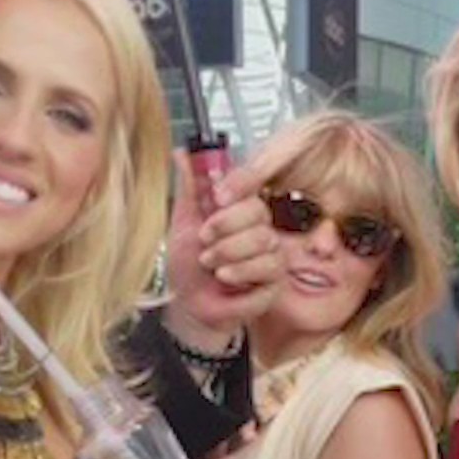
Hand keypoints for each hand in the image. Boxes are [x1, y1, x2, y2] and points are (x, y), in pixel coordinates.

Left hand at [165, 154, 282, 338]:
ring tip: (210, 262)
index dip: (239, 184)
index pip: (252, 181)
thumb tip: (182, 154)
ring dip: (228, 250)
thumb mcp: (182, 223)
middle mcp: (258, 225)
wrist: (189, 305)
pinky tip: (224, 276)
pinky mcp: (276, 277)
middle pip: (257, 209)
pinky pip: (268, 265)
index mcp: (238, 206)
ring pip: (263, 237)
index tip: (218, 195)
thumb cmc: (187, 267)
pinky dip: (240, 270)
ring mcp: (270, 250)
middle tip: (204, 237)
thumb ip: (189, 188)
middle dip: (225, 224)